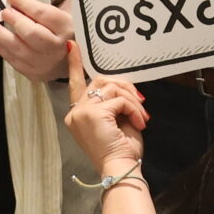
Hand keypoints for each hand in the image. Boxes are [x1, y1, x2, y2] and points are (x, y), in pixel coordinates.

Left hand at [0, 0, 72, 81]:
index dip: (25, 4)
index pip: (44, 14)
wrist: (74, 61)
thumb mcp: (62, 16)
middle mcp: (59, 48)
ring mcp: (46, 63)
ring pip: (19, 49)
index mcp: (68, 28)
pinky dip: (0, 48)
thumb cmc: (64, 34)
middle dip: (14, 20)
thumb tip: (15, 1)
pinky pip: (14, 60)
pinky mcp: (35, 73)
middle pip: (32, 33)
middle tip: (3, 11)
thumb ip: (41, 9)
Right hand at [64, 43, 147, 174]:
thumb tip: (121, 85)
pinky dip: (133, 108)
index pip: (75, 84)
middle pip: (100, 80)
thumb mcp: (115, 120)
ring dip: (132, 99)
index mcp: (77, 115)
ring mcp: (81, 112)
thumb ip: (111, 102)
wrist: (120, 168)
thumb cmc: (121, 149)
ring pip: (111, 87)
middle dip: (124, 86)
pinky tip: (138, 121)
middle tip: (140, 101)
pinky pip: (119, 98)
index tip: (72, 45)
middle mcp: (75, 112)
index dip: (75, 64)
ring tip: (141, 116)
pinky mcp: (93, 113)